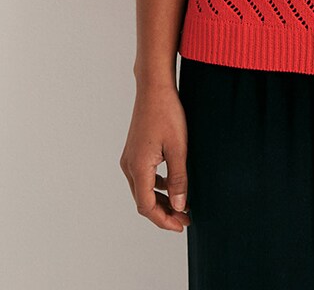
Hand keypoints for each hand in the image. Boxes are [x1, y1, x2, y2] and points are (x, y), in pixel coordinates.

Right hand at [120, 82, 190, 231]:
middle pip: (143, 201)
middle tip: (185, 219)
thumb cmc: (167, 113)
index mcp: (138, 168)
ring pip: (142, 190)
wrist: (154, 87)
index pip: (147, 207)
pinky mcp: (134, 150)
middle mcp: (129, 165)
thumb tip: (180, 206)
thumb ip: (179, 179)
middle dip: (164, 213)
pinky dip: (157, 186)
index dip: (164, 220)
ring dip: (161, 200)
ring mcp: (130, 157)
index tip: (181, 225)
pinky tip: (172, 185)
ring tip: (182, 205)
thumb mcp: (179, 148)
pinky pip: (143, 177)